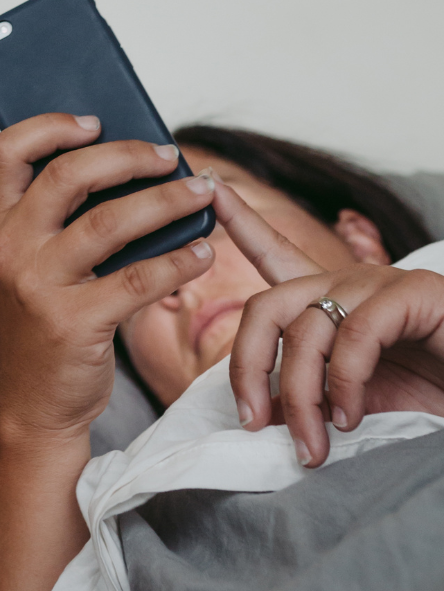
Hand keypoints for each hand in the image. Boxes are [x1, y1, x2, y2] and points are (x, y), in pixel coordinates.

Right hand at [0, 113, 217, 437]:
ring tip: (202, 191)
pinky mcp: (75, 322)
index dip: (50, 125)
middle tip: (169, 155)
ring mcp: (39, 285)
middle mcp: (11, 250)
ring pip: (112, 221)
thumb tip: (132, 169)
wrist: (30, 404)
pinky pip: (140, 277)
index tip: (95, 121)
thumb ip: (59, 222)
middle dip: (128, 154)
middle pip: (68, 174)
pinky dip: (181, 260)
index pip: (6, 152)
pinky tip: (203, 251)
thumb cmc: (42, 327)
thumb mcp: (31, 267)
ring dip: (167, 200)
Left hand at [222, 186, 443, 465]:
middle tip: (251, 421)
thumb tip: (255, 414)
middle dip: (246, 367)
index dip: (241, 222)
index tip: (211, 189)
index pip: (274, 253)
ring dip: (298, 396)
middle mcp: (350, 283)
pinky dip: (345, 382)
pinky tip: (351, 417)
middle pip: (266, 306)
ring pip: (306, 329)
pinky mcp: (418, 294)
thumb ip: (304, 398)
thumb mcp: (350, 401)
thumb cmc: (429, 398)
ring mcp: (383, 284)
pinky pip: (356, 334)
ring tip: (312, 444)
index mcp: (332, 301)